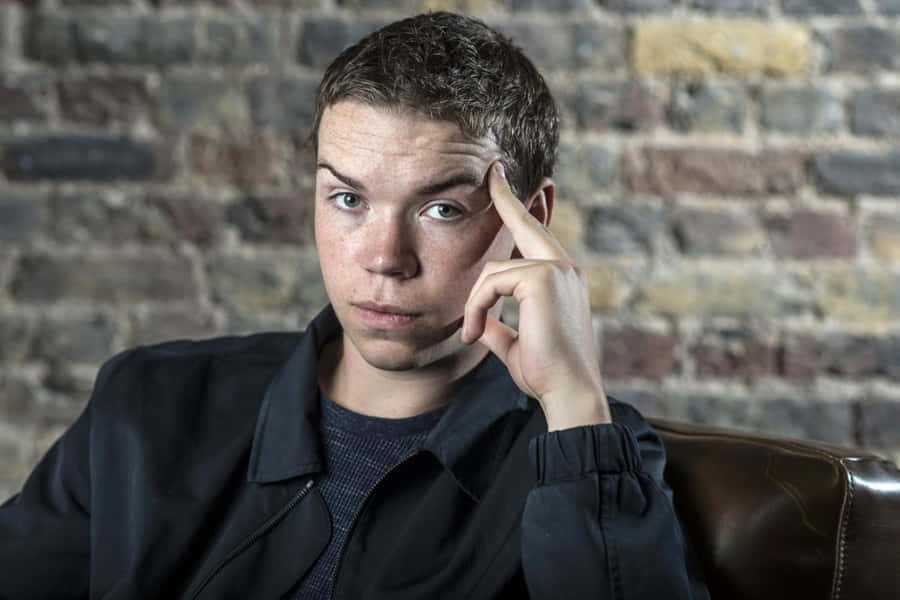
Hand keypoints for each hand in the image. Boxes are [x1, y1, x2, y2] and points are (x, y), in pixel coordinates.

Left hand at [461, 163, 610, 430]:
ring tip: (472, 335)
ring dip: (475, 304)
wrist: (569, 393)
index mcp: (562, 280)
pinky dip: (477, 309)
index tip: (503, 185)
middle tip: (493, 171)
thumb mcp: (516, 344)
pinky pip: (491, 283)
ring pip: (493, 271)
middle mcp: (565, 268)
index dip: (519, 210)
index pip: (536, 238)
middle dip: (506, 196)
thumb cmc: (547, 374)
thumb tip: (482, 322)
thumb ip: (500, 326)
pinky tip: (476, 333)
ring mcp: (557, 270)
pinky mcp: (543, 278)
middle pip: (526, 223)